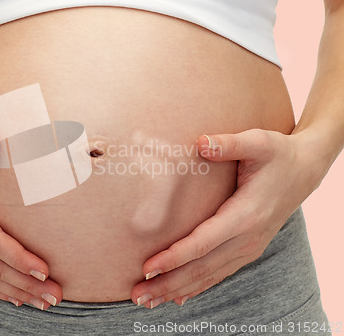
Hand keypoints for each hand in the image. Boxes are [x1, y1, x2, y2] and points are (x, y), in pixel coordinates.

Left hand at [131, 128, 328, 308]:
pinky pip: (219, 273)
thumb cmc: (278, 154)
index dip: (174, 257)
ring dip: (177, 290)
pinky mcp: (248, 248)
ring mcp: (249, 247)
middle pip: (201, 268)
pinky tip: (178, 297)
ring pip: (209, 276)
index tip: (148, 267)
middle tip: (137, 296)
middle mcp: (248, 238)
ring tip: (147, 301)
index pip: (203, 242)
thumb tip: (201, 142)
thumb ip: (229, 144)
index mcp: (246, 215)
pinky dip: (197, 287)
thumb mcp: (259, 142)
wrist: (305, 170)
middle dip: (168, 284)